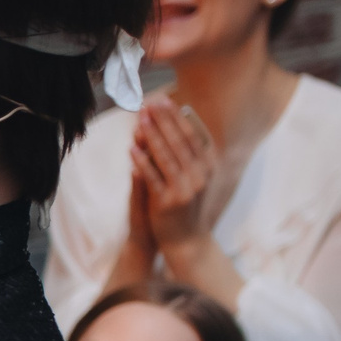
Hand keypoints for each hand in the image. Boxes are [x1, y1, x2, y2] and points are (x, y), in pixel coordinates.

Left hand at [131, 96, 218, 254]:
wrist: (186, 239)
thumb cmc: (186, 203)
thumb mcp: (193, 175)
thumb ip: (188, 152)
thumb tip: (179, 120)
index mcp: (208, 166)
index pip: (192, 135)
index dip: (177, 117)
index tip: (164, 100)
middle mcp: (200, 175)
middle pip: (179, 142)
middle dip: (163, 121)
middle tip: (150, 103)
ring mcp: (185, 189)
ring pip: (167, 157)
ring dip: (153, 136)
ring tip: (140, 120)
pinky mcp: (168, 202)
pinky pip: (153, 178)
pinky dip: (142, 162)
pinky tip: (132, 150)